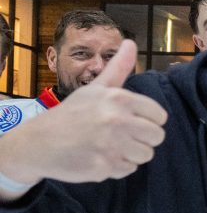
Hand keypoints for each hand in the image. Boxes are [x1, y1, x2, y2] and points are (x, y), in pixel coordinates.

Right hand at [0, 39, 167, 189]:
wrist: (39, 142)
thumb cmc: (72, 114)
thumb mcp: (95, 89)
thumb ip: (118, 69)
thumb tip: (131, 43)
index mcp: (119, 99)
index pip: (160, 116)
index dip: (148, 121)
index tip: (131, 121)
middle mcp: (117, 120)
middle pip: (157, 137)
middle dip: (142, 139)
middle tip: (120, 135)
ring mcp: (111, 145)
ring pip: (146, 155)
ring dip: (130, 153)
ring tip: (109, 145)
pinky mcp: (105, 166)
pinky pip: (128, 170)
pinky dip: (116, 167)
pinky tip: (99, 157)